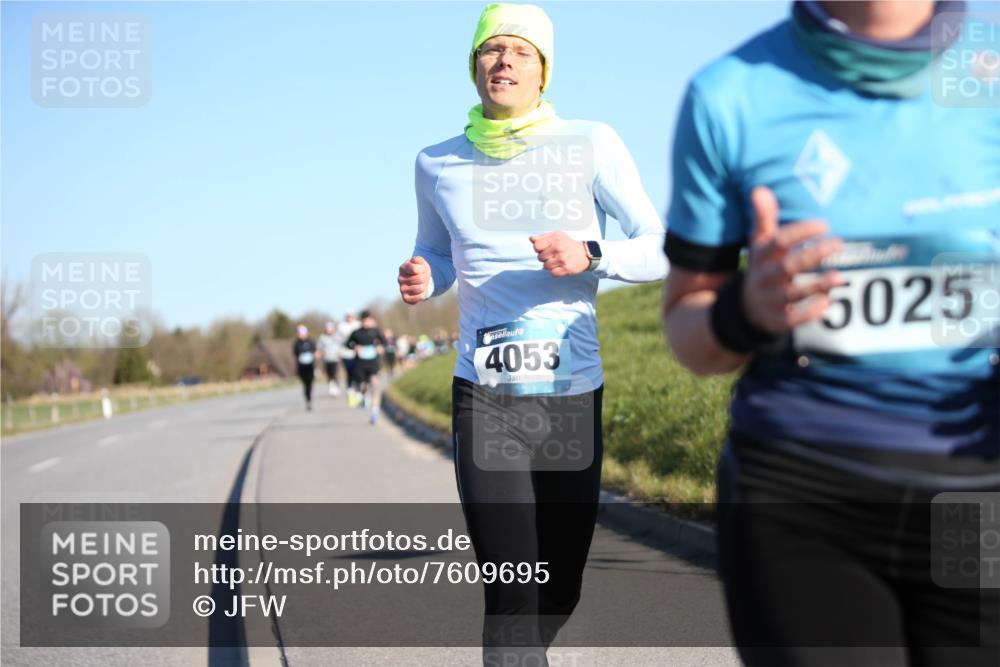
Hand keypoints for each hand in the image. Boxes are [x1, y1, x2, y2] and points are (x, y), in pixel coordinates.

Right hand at [398, 256, 430, 303]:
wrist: (421, 281)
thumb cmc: (421, 271)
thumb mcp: (421, 262)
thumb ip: (418, 260)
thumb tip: (414, 267)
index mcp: (403, 268)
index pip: (415, 268)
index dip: (422, 269)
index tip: (421, 269)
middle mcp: (400, 279)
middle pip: (420, 279)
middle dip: (425, 278)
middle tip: (423, 278)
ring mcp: (402, 289)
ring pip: (420, 288)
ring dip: (424, 286)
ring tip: (421, 284)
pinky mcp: (405, 298)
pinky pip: (418, 298)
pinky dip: (422, 295)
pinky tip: (420, 292)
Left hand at [529, 231, 589, 276]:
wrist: (585, 253)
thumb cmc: (568, 244)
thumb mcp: (556, 236)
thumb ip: (543, 238)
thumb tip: (531, 239)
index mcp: (555, 239)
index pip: (536, 246)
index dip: (538, 249)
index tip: (544, 249)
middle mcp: (558, 248)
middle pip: (540, 258)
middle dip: (545, 258)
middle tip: (552, 256)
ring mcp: (562, 259)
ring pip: (545, 266)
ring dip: (549, 265)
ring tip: (556, 261)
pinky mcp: (567, 268)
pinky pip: (553, 273)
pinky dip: (555, 271)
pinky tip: (560, 267)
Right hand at [742, 186, 844, 333]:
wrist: (744, 308)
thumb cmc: (763, 268)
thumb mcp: (760, 244)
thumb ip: (764, 218)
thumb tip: (759, 188)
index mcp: (762, 257)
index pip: (778, 242)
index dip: (799, 233)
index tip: (823, 225)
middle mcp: (764, 278)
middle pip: (787, 267)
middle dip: (811, 256)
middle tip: (838, 244)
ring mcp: (770, 300)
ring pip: (792, 294)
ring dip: (816, 286)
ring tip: (840, 277)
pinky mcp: (776, 321)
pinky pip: (791, 320)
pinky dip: (808, 313)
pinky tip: (827, 303)